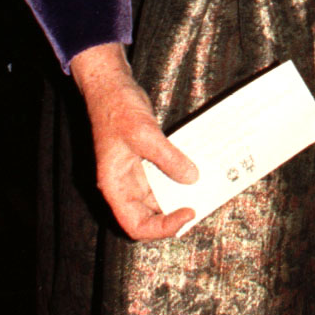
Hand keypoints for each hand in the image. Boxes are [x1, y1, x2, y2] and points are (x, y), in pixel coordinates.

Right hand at [70, 42, 198, 240]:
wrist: (111, 87)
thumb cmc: (118, 109)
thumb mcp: (144, 134)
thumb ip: (168, 158)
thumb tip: (192, 178)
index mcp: (115, 187)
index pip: (136, 225)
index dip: (162, 228)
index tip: (188, 212)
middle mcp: (123, 186)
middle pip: (148, 218)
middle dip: (174, 216)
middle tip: (200, 204)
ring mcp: (134, 175)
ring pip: (157, 199)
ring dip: (178, 198)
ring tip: (202, 191)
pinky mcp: (144, 162)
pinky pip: (163, 179)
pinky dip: (178, 179)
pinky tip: (196, 173)